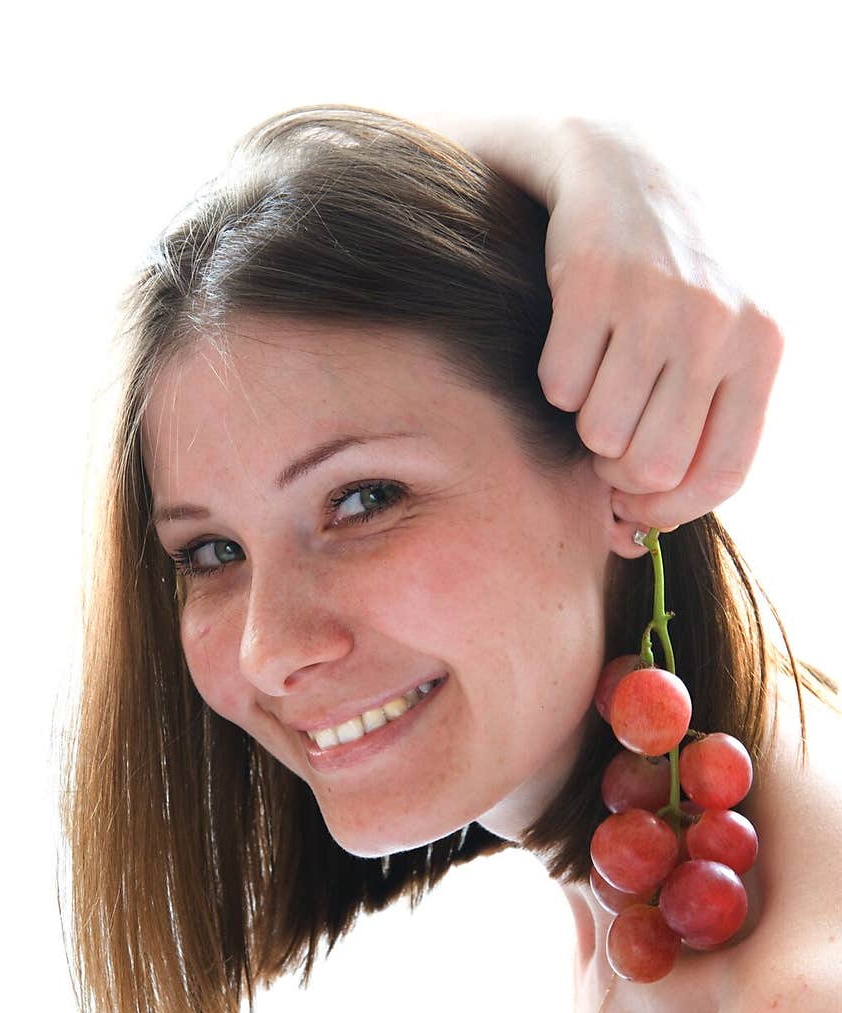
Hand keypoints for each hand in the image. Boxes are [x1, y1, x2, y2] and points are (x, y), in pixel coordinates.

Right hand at [417, 111, 784, 531]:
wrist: (623, 170)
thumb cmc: (672, 282)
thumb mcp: (716, 341)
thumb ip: (697, 431)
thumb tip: (631, 537)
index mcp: (763, 347)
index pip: (721, 474)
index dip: (670, 511)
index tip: (637, 510)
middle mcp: (720, 325)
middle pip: (654, 466)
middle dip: (618, 470)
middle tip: (610, 436)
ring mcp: (658, 302)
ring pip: (601, 434)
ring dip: (585, 420)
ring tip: (600, 375)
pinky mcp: (595, 283)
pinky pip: (559, 387)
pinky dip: (555, 377)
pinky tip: (576, 338)